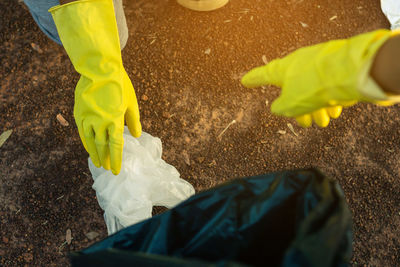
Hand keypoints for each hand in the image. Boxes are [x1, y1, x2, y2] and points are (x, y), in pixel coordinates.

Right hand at [75, 71, 140, 174]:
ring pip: (90, 141)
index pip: (115, 146)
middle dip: (105, 158)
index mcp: (115, 120)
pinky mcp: (79, 113)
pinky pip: (82, 132)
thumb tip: (136, 136)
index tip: (116, 170)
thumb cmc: (120, 85)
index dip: (116, 159)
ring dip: (94, 153)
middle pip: (102, 145)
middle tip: (107, 169)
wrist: (99, 68)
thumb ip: (134, 121)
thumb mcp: (131, 103)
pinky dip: (85, 141)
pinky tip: (88, 147)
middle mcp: (100, 122)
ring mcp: (87, 118)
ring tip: (97, 163)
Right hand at [241, 30, 393, 126]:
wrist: (350, 72)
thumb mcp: (290, 104)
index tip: (244, 81)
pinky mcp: (336, 69)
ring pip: (312, 91)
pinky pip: (328, 87)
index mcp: (283, 70)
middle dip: (299, 109)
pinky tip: (335, 111)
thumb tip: (280, 108)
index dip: (253, 80)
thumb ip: (281, 108)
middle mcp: (299, 65)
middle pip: (293, 90)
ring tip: (323, 122)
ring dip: (317, 110)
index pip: (262, 75)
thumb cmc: (314, 86)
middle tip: (304, 123)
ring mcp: (318, 66)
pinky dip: (329, 101)